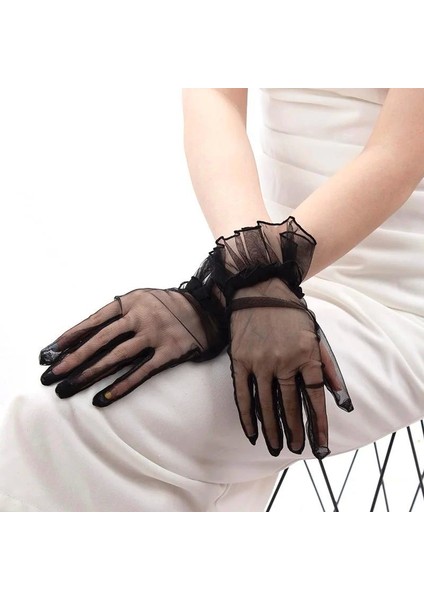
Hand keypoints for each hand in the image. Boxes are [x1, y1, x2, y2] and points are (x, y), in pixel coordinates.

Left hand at [39, 287, 224, 406]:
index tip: (51, 351)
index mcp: (131, 301)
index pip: (95, 319)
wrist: (209, 308)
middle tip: (51, 374)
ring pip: (116, 357)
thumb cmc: (171, 305)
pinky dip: (120, 386)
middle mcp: (141, 317)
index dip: (72, 335)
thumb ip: (121, 312)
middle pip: (101, 340)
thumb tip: (90, 333)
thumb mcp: (144, 298)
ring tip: (69, 387)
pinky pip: (141, 372)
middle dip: (73, 359)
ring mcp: (155, 335)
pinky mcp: (169, 353)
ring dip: (90, 373)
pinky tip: (103, 398)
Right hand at [227, 277, 352, 457]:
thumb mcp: (315, 335)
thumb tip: (342, 399)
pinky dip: (247, 416)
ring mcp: (259, 362)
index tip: (320, 444)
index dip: (318, 423)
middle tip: (297, 450)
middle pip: (289, 405)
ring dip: (272, 429)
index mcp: (305, 355)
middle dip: (295, 431)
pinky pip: (242, 394)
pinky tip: (251, 432)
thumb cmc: (290, 313)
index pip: (313, 397)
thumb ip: (328, 367)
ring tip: (275, 447)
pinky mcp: (240, 361)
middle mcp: (283, 362)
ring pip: (266, 405)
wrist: (259, 289)